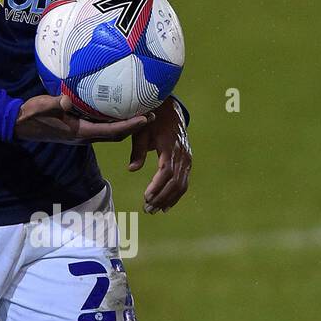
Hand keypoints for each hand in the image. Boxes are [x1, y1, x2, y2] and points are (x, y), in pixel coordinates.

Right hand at [14, 92, 154, 143]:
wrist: (18, 125)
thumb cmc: (30, 115)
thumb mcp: (40, 106)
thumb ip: (54, 103)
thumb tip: (67, 98)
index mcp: (79, 132)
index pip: (111, 131)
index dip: (130, 126)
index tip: (146, 119)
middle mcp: (84, 137)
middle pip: (116, 135)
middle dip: (135, 127)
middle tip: (152, 114)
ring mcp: (81, 135)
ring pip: (110, 133)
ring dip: (127, 126)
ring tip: (141, 113)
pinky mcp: (77, 130)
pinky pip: (101, 128)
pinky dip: (114, 122)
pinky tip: (118, 109)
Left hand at [127, 96, 191, 212]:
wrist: (169, 110)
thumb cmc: (151, 121)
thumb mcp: (141, 132)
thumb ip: (138, 151)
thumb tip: (132, 169)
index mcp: (169, 146)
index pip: (166, 171)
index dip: (157, 186)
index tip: (146, 197)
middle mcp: (182, 154)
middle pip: (175, 182)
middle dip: (161, 198)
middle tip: (147, 209)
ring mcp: (187, 158)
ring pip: (181, 184)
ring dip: (168, 200)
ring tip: (154, 210)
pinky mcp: (188, 161)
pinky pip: (184, 181)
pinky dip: (176, 195)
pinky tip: (166, 206)